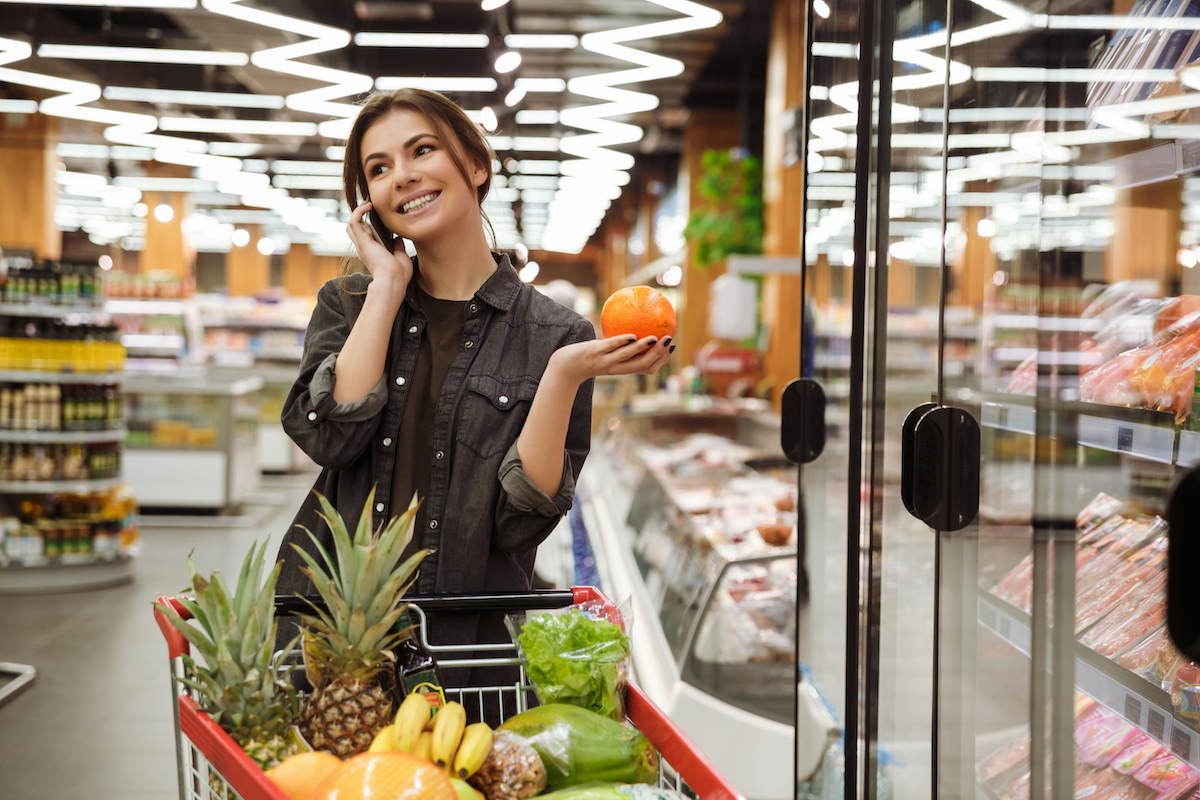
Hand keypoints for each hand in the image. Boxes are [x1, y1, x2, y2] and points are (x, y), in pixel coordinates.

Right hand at [346, 201, 412, 292]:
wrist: (393, 280)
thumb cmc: (398, 275)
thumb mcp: (400, 257)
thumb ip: (397, 247)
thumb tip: (397, 239)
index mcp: (372, 254)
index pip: (365, 238)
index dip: (368, 226)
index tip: (378, 217)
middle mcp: (364, 249)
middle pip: (355, 230)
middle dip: (360, 216)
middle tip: (370, 207)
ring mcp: (361, 244)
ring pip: (352, 224)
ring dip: (358, 212)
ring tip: (368, 203)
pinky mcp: (362, 240)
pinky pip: (354, 221)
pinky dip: (359, 211)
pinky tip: (368, 205)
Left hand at [548, 334, 674, 386]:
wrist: (566, 366)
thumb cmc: (589, 357)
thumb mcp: (607, 352)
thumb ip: (620, 345)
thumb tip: (635, 327)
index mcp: (623, 369)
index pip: (647, 368)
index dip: (661, 360)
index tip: (672, 347)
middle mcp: (617, 368)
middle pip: (642, 364)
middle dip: (658, 354)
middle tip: (669, 341)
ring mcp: (606, 361)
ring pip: (628, 357)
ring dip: (644, 348)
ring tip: (655, 338)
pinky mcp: (595, 353)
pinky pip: (612, 347)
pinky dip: (623, 342)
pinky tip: (633, 335)